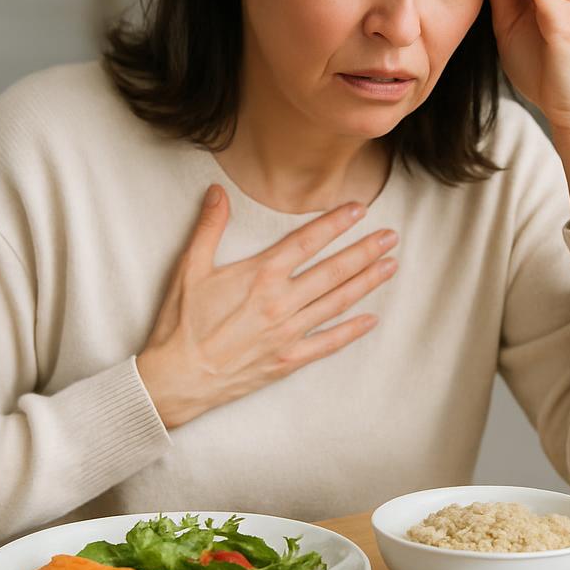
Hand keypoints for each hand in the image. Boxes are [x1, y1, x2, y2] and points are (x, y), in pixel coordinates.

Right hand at [135, 184, 398, 428]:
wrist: (177, 378)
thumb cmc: (181, 324)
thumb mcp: (189, 269)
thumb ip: (209, 227)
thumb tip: (218, 191)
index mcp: (260, 276)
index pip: (306, 241)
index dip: (335, 223)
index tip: (359, 209)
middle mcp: (281, 302)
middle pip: (333, 270)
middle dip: (365, 251)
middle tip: (392, 236)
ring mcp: (288, 333)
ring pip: (337, 302)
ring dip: (366, 283)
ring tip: (391, 266)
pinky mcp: (288, 360)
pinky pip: (328, 343)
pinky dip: (351, 331)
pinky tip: (371, 319)